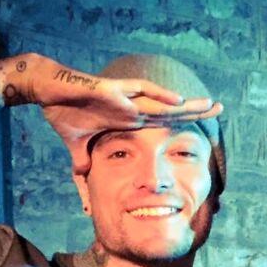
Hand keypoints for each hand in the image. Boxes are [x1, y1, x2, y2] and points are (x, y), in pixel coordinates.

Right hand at [24, 56, 221, 172]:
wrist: (45, 89)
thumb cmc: (63, 111)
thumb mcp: (78, 145)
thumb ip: (84, 160)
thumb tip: (82, 176)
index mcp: (129, 119)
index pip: (163, 122)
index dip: (183, 123)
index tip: (205, 127)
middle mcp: (132, 108)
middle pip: (170, 110)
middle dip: (195, 109)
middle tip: (221, 107)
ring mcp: (124, 98)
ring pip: (161, 100)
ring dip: (184, 102)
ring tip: (208, 103)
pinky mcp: (111, 90)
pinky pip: (138, 91)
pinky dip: (157, 96)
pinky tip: (176, 100)